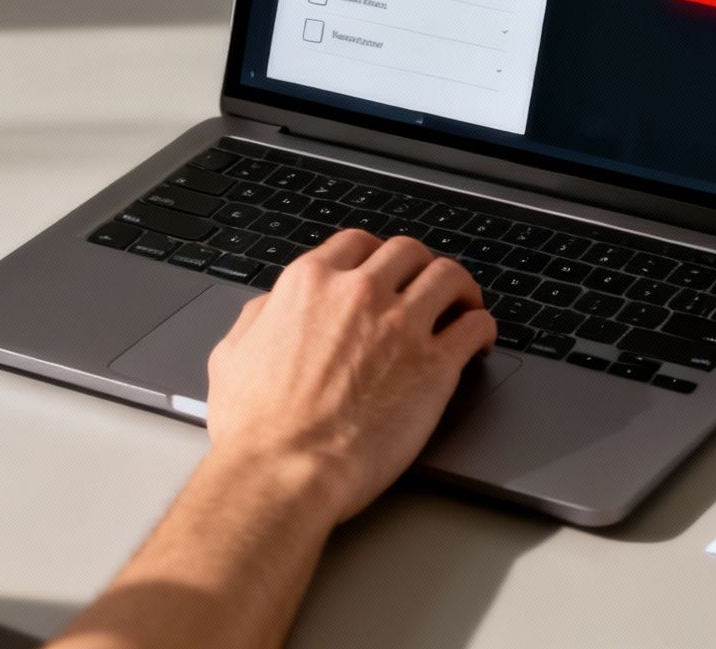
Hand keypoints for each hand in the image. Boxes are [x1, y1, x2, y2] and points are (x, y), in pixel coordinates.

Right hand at [203, 230, 496, 524]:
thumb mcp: (233, 354)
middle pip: (408, 252)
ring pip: (449, 276)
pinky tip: (479, 339)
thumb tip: (272, 307)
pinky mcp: (434, 365)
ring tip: (463, 305)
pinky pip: (474, 326)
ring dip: (460, 287)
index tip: (386, 271)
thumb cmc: (253, 428)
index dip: (376, 256)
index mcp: (310, 284)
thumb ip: (259, 319)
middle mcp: (360, 293)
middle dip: (419, 267)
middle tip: (426, 286)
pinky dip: (481, 327)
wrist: (283, 471)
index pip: (358, 244)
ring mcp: (401, 325)